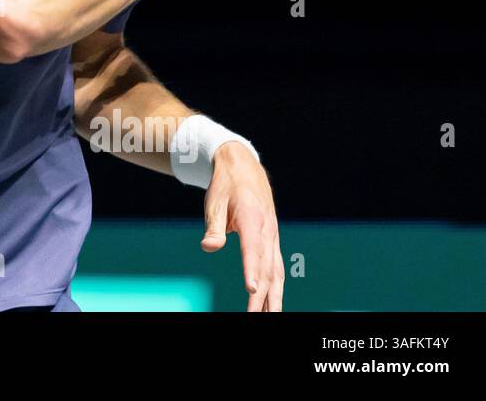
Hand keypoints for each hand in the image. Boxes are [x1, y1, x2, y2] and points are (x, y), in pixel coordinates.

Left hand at [200, 141, 284, 310]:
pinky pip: (276, 267)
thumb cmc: (226, 186)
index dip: (252, 271)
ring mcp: (273, 237)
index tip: (251, 291)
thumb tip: (209, 248)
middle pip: (267, 267)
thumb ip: (213, 227)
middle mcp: (267, 231)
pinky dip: (276, 286)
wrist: (244, 168)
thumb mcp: (214, 202)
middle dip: (263, 295)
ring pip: (276, 271)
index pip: (252, 250)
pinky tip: (271, 302)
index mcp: (252, 219)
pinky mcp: (272, 241)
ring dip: (274, 296)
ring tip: (270, 316)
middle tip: (255, 316)